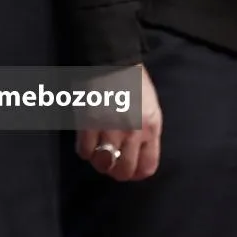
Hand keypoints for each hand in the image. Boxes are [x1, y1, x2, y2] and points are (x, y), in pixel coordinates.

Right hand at [77, 64, 162, 181]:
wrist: (114, 63)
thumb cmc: (135, 86)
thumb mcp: (151, 110)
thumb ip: (147, 135)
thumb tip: (138, 160)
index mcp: (151, 127)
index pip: (146, 167)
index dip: (136, 173)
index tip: (130, 170)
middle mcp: (133, 131)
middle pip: (123, 171)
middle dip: (116, 171)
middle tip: (111, 163)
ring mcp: (110, 128)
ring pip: (102, 164)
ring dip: (99, 161)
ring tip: (99, 151)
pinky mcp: (89, 123)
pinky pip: (84, 152)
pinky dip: (85, 150)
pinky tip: (88, 141)